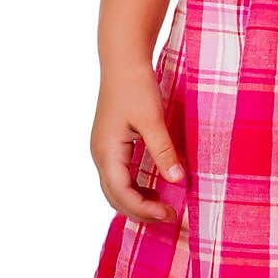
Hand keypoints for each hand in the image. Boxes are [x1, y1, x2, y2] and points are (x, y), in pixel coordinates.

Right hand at [90, 62, 187, 226]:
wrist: (123, 61)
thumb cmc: (136, 86)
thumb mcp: (153, 119)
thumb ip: (163, 151)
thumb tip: (177, 181)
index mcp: (107, 152)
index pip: (122, 194)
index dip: (145, 209)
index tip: (169, 214)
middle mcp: (100, 154)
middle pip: (115, 197)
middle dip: (140, 211)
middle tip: (169, 216)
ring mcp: (103, 149)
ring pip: (114, 188)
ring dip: (136, 201)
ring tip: (163, 205)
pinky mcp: (110, 143)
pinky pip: (118, 175)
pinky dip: (133, 187)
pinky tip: (153, 186)